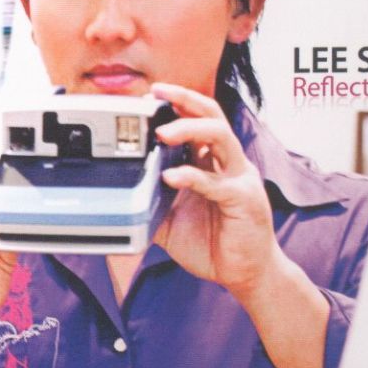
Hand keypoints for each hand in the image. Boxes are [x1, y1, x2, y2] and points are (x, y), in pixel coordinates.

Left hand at [151, 83, 281, 298]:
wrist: (246, 274)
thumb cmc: (215, 244)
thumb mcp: (172, 221)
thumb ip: (152, 203)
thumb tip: (121, 194)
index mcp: (213, 162)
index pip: (198, 120)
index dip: (178, 103)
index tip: (151, 96)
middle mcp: (228, 163)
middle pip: (213, 115)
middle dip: (185, 99)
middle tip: (157, 93)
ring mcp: (239, 178)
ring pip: (220, 136)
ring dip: (190, 128)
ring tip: (164, 132)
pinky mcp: (244, 199)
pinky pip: (217, 182)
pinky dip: (192, 176)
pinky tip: (171, 177)